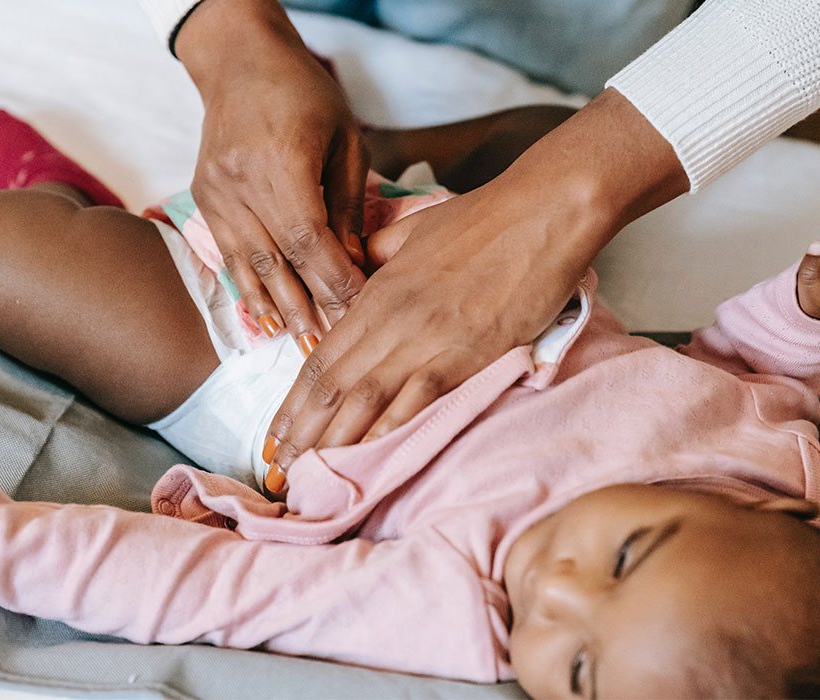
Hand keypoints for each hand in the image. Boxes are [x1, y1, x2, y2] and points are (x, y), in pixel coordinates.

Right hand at [177, 0, 367, 348]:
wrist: (239, 61)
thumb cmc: (304, 95)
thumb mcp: (345, 142)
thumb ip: (348, 207)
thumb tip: (354, 266)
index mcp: (280, 161)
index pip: (310, 241)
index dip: (335, 282)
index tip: (360, 311)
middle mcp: (239, 181)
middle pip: (278, 261)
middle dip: (310, 308)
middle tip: (334, 347)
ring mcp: (214, 192)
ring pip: (250, 265)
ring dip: (278, 310)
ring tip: (302, 347)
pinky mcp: (203, 198)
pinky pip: (228, 255)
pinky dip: (249, 290)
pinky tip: (266, 320)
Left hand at [259, 90, 689, 492]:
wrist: (543, 211)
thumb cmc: (485, 218)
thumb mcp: (414, 231)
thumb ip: (378, 255)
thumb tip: (357, 268)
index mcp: (377, 292)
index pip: (321, 357)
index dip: (293, 402)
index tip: (275, 433)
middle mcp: (391, 319)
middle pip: (332, 386)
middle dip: (300, 432)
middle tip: (277, 470)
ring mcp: (426, 338)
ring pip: (363, 398)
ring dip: (332, 441)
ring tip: (307, 476)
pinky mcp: (465, 352)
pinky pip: (417, 398)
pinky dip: (389, 430)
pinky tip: (369, 458)